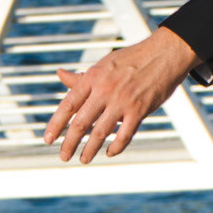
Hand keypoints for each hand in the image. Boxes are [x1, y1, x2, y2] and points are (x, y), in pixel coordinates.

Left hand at [45, 27, 197, 162]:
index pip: (68, 105)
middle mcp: (105, 89)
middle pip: (81, 122)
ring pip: (101, 132)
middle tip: (63, 156)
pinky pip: (125, 135)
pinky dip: (116, 147)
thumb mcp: (103, 65)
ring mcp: (123, 101)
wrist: (164, 54)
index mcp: (93, 77)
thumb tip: (60, 75)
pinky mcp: (140, 110)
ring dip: (90, 149)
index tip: (48, 140)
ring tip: (83, 159)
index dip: (56, 124)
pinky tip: (109, 152)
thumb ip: (82, 77)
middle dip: (69, 143)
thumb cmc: (131, 59)